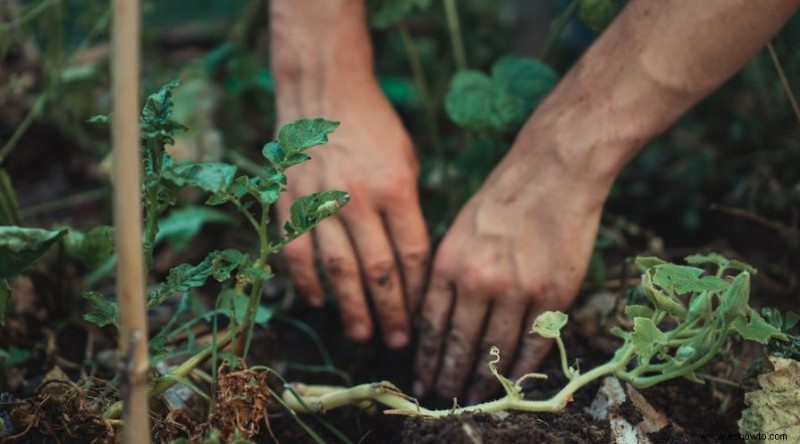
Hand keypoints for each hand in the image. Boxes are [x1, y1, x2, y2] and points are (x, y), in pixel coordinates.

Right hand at [276, 84, 429, 347]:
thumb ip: (409, 208)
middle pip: (378, 271)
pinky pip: (298, 252)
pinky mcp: (290, 201)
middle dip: (390, 312)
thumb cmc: (374, 126)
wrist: (324, 91)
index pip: (411, 254)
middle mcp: (358, 199)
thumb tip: (411, 261)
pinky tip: (319, 303)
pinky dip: (308, 282)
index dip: (418, 291)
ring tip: (362, 335)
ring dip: (350, 308)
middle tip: (397, 343)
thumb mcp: (406, 160)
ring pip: (338, 270)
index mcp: (396, 188)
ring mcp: (320, 201)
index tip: (423, 317)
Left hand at [413, 113, 613, 402]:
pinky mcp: (553, 295)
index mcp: (449, 263)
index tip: (422, 378)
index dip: (426, 358)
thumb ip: (447, 273)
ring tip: (475, 396)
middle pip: (459, 344)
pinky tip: (513, 382)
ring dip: (483, 379)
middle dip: (449, 376)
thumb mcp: (458, 229)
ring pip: (495, 351)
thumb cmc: (502, 196)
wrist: (553, 171)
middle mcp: (478, 281)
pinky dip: (522, 368)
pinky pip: (534, 344)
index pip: (431, 325)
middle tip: (443, 397)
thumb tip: (435, 317)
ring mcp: (517, 290)